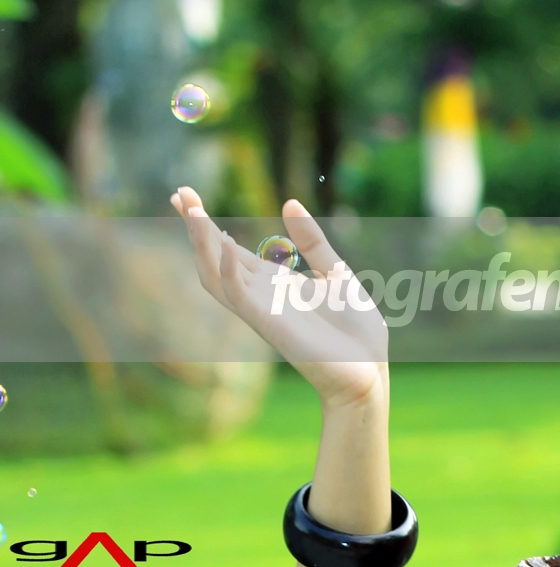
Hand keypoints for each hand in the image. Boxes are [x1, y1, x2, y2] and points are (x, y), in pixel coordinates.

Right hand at [171, 187, 388, 408]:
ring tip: (194, 210)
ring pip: (217, 276)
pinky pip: (240, 297)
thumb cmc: (355, 329)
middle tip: (178, 193)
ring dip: (203, 244)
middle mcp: (262, 295)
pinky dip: (229, 271)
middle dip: (196, 227)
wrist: (370, 370)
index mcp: (275, 283)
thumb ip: (312, 241)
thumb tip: (288, 202)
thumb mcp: (335, 272)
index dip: (207, 225)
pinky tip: (226, 245)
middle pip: (215, 257)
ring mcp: (263, 310)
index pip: (229, 249)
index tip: (186, 196)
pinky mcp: (270, 325)